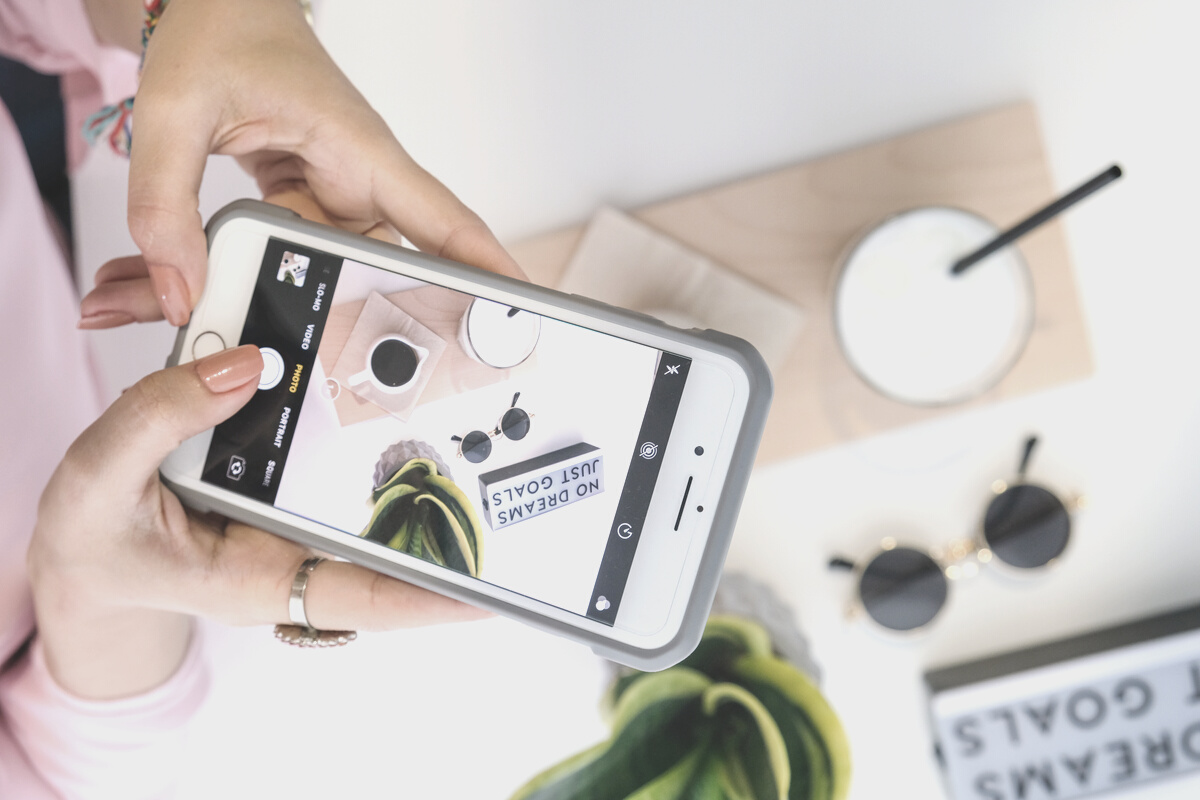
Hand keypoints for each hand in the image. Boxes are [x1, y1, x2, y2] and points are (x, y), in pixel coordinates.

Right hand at [28, 345, 485, 699]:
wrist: (86, 547)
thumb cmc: (95, 537)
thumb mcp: (100, 480)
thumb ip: (160, 420)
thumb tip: (242, 366)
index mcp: (258, 578)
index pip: (363, 593)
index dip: (431, 594)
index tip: (492, 586)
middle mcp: (293, 551)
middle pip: (390, 540)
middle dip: (450, 518)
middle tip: (509, 482)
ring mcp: (295, 518)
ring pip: (372, 496)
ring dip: (418, 462)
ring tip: (475, 418)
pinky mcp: (288, 483)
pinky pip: (337, 459)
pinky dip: (364, 426)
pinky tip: (394, 385)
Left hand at [78, 0, 522, 329]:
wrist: (213, 8)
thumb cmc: (222, 33)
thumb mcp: (178, 111)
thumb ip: (167, 205)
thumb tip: (182, 291)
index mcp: (358, 149)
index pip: (443, 220)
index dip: (485, 271)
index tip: (515, 314)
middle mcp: (357, 178)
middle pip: (383, 266)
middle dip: (359, 317)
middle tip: (334, 364)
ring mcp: (333, 194)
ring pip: (326, 268)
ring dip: (274, 291)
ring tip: (202, 307)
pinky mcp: (306, 202)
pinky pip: (292, 253)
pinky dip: (245, 270)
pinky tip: (199, 280)